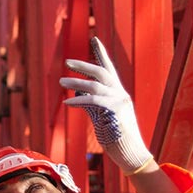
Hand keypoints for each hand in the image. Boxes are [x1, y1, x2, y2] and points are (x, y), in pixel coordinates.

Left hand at [60, 36, 154, 175]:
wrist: (131, 154)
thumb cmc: (116, 137)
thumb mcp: (103, 116)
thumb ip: (93, 103)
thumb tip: (78, 93)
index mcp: (119, 93)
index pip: (109, 68)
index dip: (101, 53)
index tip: (94, 38)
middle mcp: (121, 94)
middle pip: (102, 72)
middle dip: (84, 65)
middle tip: (67, 62)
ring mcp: (120, 102)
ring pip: (95, 85)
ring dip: (76, 82)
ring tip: (61, 81)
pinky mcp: (115, 113)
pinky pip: (94, 102)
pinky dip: (79, 101)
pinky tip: (67, 103)